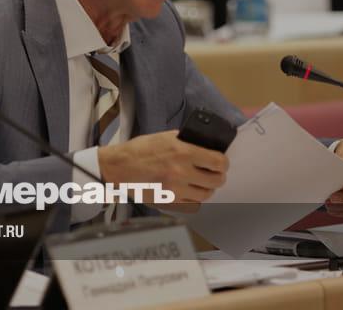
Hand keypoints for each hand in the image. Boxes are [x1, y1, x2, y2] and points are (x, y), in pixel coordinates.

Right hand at [98, 130, 228, 212]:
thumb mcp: (166, 137)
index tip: (221, 162)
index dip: (223, 163)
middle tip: (213, 173)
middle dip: (217, 176)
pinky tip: (189, 191)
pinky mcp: (170, 201)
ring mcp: (176, 189)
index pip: (218, 162)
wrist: (120, 167)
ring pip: (206, 195)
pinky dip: (194, 198)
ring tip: (201, 182)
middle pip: (216, 181)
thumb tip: (205, 146)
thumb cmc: (140, 149)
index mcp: (183, 152)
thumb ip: (187, 142)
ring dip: (207, 188)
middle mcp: (182, 172)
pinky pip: (193, 204)